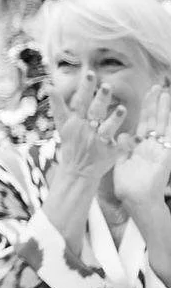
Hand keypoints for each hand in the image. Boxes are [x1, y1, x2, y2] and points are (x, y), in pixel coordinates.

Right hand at [54, 69, 129, 184]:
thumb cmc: (72, 145)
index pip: (80, 101)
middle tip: (107, 87)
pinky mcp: (109, 153)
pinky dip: (126, 143)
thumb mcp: (62, 125)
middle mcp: (86, 130)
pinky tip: (134, 137)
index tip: (90, 74)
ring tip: (122, 109)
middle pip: (94, 112)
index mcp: (75, 122)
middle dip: (100, 100)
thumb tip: (48, 86)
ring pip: (107, 129)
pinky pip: (119, 147)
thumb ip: (58, 106)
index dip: (85, 88)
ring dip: (114, 120)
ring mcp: (98, 142)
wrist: (76, 172)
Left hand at [115, 82, 170, 209]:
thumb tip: (122, 135)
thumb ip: (123, 148)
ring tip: (165, 94)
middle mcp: (152, 145)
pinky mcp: (166, 155)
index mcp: (140, 146)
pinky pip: (170, 138)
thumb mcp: (122, 162)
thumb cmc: (128, 186)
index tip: (147, 93)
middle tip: (158, 87)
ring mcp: (160, 149)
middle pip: (155, 120)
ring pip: (163, 125)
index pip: (145, 122)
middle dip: (156, 104)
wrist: (136, 200)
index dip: (146, 108)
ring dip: (165, 110)